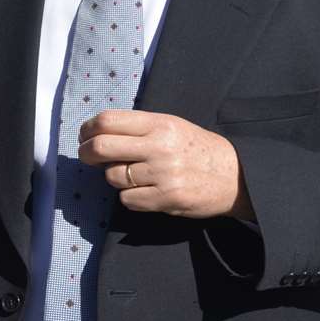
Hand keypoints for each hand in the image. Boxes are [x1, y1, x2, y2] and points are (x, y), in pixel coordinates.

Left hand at [79, 109, 253, 219]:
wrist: (235, 176)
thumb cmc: (197, 149)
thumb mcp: (171, 125)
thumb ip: (138, 127)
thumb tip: (97, 133)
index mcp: (159, 123)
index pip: (108, 121)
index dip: (87, 129)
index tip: (84, 136)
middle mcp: (159, 147)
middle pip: (101, 147)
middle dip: (86, 153)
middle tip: (87, 156)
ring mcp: (162, 174)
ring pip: (113, 176)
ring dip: (114, 177)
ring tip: (130, 174)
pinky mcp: (166, 199)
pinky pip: (127, 199)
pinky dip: (129, 197)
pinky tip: (143, 190)